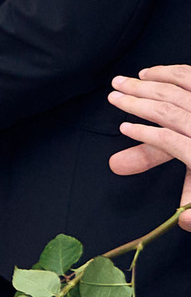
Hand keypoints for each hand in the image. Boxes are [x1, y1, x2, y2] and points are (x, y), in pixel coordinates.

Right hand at [106, 66, 190, 226]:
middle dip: (137, 101)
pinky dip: (171, 72)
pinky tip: (152, 73)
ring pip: (182, 88)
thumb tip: (183, 224)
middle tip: (113, 94)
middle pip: (172, 110)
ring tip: (124, 80)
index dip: (145, 135)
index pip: (171, 141)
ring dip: (149, 83)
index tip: (123, 128)